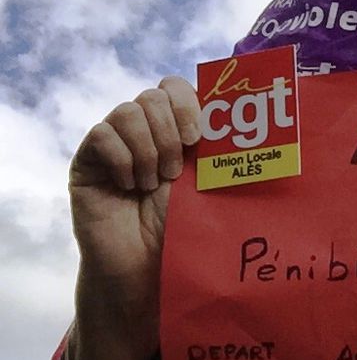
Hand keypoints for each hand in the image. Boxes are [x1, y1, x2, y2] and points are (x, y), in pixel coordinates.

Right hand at [68, 76, 199, 359]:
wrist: (147, 272)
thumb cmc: (185, 231)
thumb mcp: (210, 185)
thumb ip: (223, 150)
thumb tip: (265, 119)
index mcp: (176, 129)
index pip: (177, 86)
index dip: (189, 101)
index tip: (200, 136)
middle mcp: (145, 131)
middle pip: (154, 94)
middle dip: (171, 129)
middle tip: (177, 170)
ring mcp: (115, 143)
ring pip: (128, 111)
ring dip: (148, 148)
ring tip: (154, 183)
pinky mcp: (88, 161)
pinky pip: (101, 134)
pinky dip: (121, 159)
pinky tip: (129, 187)